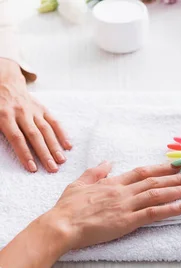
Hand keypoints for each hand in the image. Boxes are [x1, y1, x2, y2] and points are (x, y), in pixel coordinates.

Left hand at [0, 58, 70, 172]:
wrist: (4, 80)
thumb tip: (0, 148)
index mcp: (5, 115)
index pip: (17, 138)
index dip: (25, 153)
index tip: (33, 168)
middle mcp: (21, 112)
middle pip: (34, 136)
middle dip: (44, 154)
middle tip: (52, 169)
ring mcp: (33, 110)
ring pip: (45, 130)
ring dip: (54, 146)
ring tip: (61, 161)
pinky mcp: (41, 108)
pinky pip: (53, 121)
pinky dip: (61, 133)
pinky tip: (68, 146)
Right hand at [0, 162, 180, 267]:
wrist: (62, 224)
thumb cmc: (68, 208)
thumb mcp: (79, 183)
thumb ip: (96, 172)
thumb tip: (108, 163)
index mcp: (112, 183)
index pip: (141, 172)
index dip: (160, 168)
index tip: (174, 165)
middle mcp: (123, 191)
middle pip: (154, 181)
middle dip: (176, 176)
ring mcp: (126, 206)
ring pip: (157, 194)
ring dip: (178, 190)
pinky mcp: (127, 221)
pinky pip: (154, 213)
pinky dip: (171, 209)